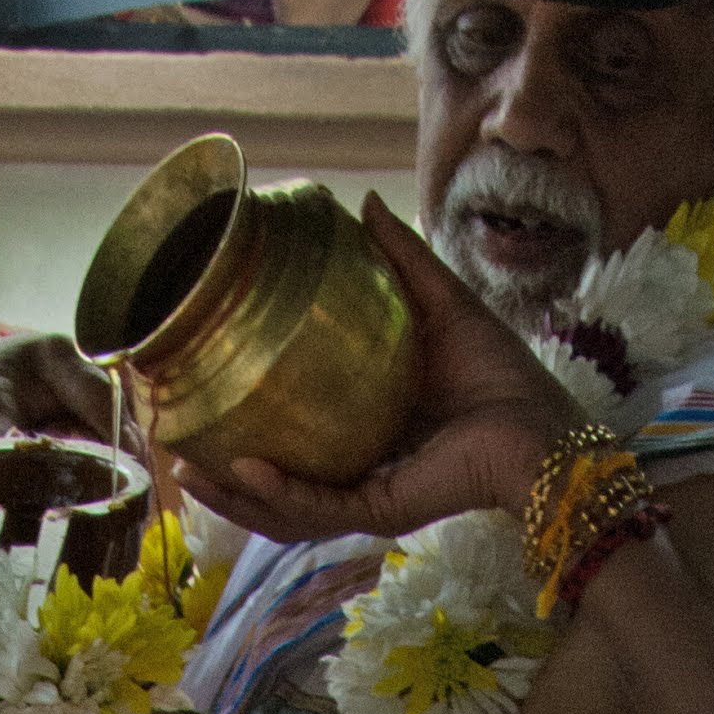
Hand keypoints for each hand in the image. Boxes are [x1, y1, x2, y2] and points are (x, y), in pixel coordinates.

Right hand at [177, 202, 579, 547]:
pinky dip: (278, 493)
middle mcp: (357, 472)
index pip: (289, 441)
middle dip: (217, 478)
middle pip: (271, 488)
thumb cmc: (504, 376)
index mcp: (363, 433)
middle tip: (169, 446)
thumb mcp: (438, 303)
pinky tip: (243, 470)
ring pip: (283, 512)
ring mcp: (365, 497)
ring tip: (185, 470)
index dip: (239, 427)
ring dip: (232, 497)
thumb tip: (358, 201)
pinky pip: (318, 507)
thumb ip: (399, 259)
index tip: (194, 400)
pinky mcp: (382, 510)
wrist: (544, 427)